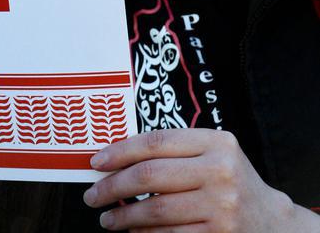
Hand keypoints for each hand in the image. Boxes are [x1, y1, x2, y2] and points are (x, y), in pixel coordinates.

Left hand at [82, 129, 316, 230]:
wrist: (273, 222)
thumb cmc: (230, 181)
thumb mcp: (212, 153)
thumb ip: (174, 151)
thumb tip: (116, 159)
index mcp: (215, 142)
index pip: (155, 142)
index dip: (120, 152)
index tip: (96, 162)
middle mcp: (219, 171)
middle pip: (150, 176)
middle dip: (113, 186)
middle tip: (92, 195)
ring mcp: (221, 206)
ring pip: (156, 210)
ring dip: (123, 217)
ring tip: (107, 219)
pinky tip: (132, 232)